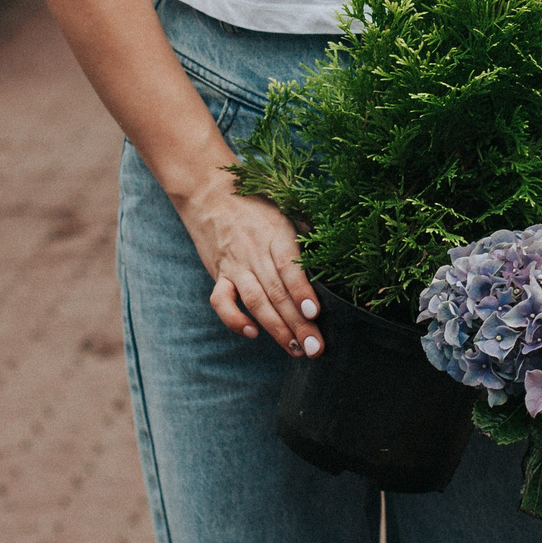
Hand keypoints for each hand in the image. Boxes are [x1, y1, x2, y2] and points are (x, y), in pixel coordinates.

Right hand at [181, 175, 321, 356]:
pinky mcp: (218, 274)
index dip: (302, 291)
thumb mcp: (285, 210)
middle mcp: (254, 252)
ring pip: (255, 302)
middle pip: (276, 293)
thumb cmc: (256, 203)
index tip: (314, 314)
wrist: (209, 193)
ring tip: (295, 349)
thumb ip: (305, 233)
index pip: (289, 267)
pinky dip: (234, 319)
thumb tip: (332, 256)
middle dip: (297, 324)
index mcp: (276, 233)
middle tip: (315, 348)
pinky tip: (252, 333)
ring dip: (275, 329)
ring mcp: (235, 265)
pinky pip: (221, 301)